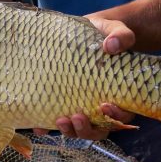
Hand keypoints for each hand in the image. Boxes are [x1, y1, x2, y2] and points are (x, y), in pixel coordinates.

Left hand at [35, 14, 135, 140]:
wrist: (87, 31)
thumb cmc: (106, 34)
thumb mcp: (116, 30)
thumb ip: (121, 36)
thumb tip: (111, 46)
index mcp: (119, 93)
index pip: (122, 114)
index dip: (116, 116)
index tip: (105, 106)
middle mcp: (101, 106)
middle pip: (99, 129)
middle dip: (87, 129)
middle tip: (77, 117)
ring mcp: (81, 105)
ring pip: (79, 130)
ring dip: (70, 131)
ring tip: (59, 121)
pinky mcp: (63, 101)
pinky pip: (55, 120)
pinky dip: (46, 127)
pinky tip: (38, 126)